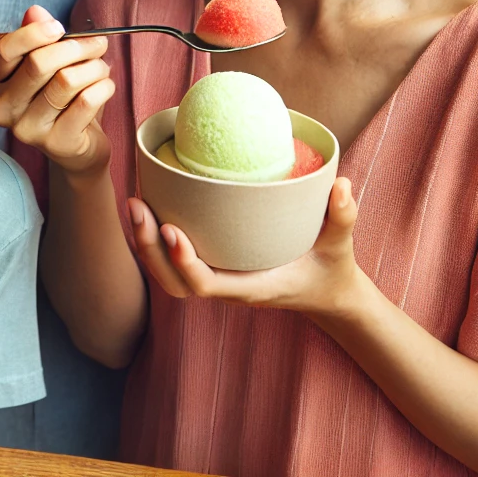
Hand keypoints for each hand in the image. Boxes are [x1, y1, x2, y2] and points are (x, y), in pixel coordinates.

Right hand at [0, 5, 113, 172]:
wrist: (76, 147)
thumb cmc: (58, 99)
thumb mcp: (46, 64)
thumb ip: (38, 36)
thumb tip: (35, 11)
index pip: (6, 49)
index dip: (35, 33)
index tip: (59, 26)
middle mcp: (3, 108)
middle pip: (39, 63)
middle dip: (76, 47)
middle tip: (98, 43)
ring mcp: (27, 129)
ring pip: (66, 81)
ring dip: (94, 67)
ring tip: (102, 67)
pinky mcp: (56, 143)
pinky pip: (86, 102)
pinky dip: (103, 87)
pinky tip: (105, 86)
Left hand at [127, 178, 364, 318]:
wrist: (327, 293)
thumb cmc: (331, 268)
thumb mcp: (340, 245)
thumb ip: (343, 216)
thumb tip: (342, 184)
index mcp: (253, 288)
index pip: (207, 285)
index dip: (184, 262)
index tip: (172, 230)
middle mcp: (228, 288)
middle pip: (174, 282)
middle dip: (150, 248)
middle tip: (138, 205)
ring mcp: (218, 280)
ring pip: (168, 275)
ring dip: (146, 244)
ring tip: (135, 203)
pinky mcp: (213, 267)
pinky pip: (173, 262)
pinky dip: (155, 240)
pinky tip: (148, 206)